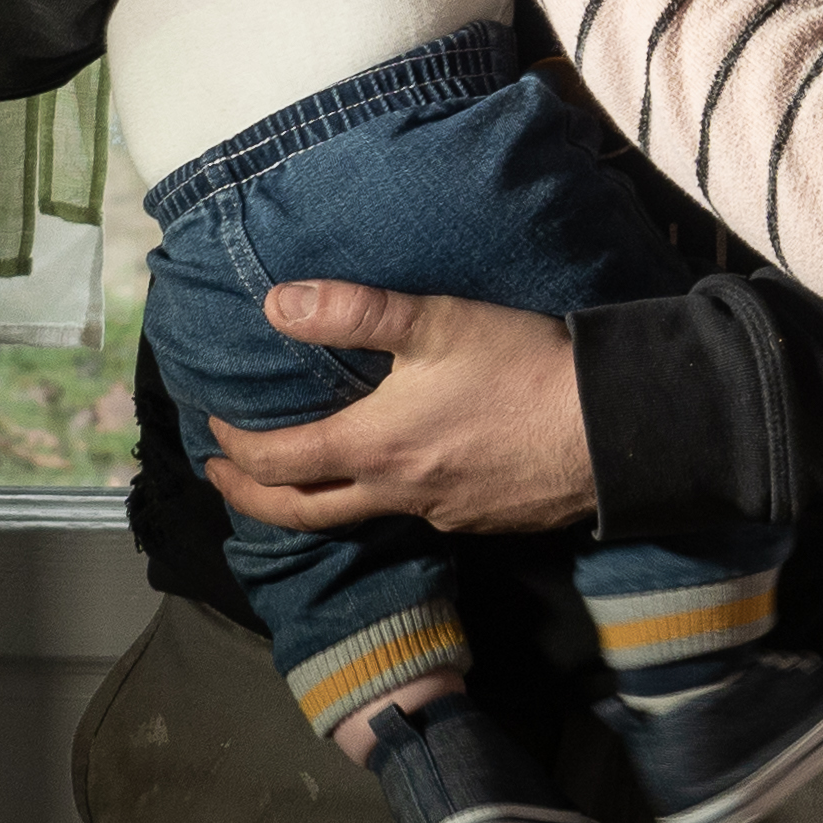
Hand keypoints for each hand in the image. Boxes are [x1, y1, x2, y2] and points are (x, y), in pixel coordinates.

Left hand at [202, 283, 596, 534]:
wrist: (608, 428)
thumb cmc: (520, 368)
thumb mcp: (433, 322)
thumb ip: (352, 311)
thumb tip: (275, 303)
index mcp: (373, 448)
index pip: (278, 463)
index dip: (237, 449)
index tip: (214, 430)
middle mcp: (397, 494)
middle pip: (302, 514)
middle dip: (251, 499)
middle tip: (223, 480)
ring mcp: (440, 515)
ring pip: (359, 516)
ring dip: (317, 500)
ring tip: (304, 476)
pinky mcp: (480, 519)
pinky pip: (413, 514)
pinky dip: (382, 496)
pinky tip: (401, 469)